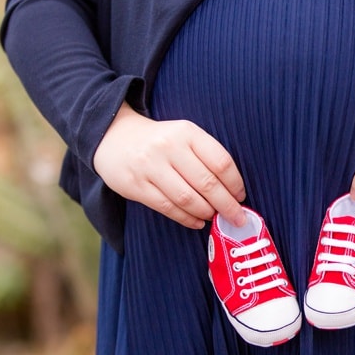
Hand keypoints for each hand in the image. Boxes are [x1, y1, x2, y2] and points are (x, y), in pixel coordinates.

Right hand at [93, 103, 246, 228]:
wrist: (114, 137)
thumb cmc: (160, 141)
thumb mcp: (183, 135)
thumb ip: (206, 156)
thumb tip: (232, 191)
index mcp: (186, 132)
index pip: (220, 161)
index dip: (235, 184)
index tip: (241, 196)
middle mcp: (169, 147)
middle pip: (207, 183)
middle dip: (227, 205)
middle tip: (238, 218)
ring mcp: (150, 167)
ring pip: (188, 198)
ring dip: (207, 212)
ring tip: (216, 218)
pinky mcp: (137, 186)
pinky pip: (168, 208)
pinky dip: (187, 218)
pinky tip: (198, 221)